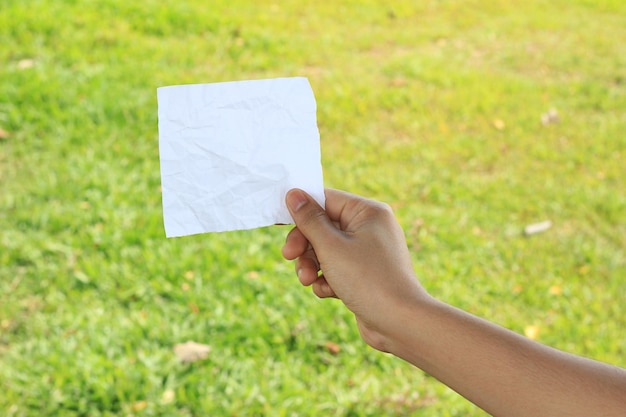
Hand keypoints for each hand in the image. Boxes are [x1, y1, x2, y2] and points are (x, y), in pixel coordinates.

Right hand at [282, 188, 428, 350]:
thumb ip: (309, 219)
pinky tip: (329, 292)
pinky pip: (336, 269)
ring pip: (326, 251)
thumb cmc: (367, 279)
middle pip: (323, 227)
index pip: (326, 199)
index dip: (301, 211)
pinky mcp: (364, 275)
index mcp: (368, 212)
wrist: (399, 323)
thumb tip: (294, 193)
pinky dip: (327, 280)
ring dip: (312, 265)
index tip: (279, 224)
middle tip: (289, 256)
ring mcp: (368, 253)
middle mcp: (370, 228)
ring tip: (308, 281)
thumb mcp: (330, 246)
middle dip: (304, 245)